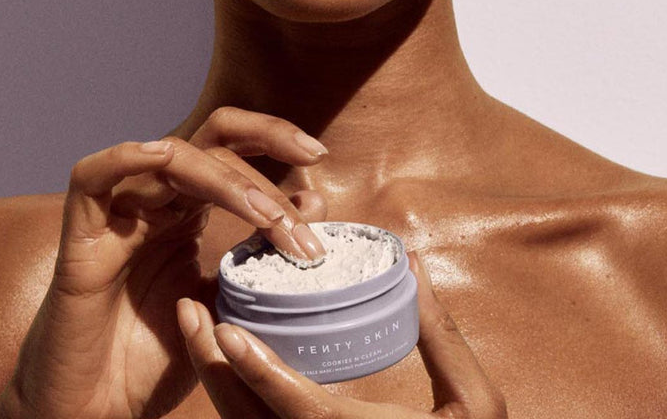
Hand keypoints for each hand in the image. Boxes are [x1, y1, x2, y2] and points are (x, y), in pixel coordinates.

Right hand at [0, 109, 328, 418]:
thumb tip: (312, 202)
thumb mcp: (226, 304)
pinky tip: (161, 156)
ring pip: (172, 158)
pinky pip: (91, 179)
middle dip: (266, 146)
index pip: (231, 148)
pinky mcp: (81, 238)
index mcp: (188, 209)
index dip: (272, 137)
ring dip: (231, 182)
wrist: (97, 411)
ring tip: (274, 220)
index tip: (317, 157)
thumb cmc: (155, 358)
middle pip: (210, 141)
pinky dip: (124, 158)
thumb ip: (261, 256)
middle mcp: (157, 201)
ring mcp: (119, 214)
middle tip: (311, 169)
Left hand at [179, 251, 506, 417]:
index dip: (261, 373)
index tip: (227, 330)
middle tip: (190, 317)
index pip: (301, 412)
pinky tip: (230, 362)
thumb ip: (441, 335)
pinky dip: (238, 400)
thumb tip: (411, 262)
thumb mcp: (477, 405)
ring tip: (200, 331)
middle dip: (215, 373)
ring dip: (219, 384)